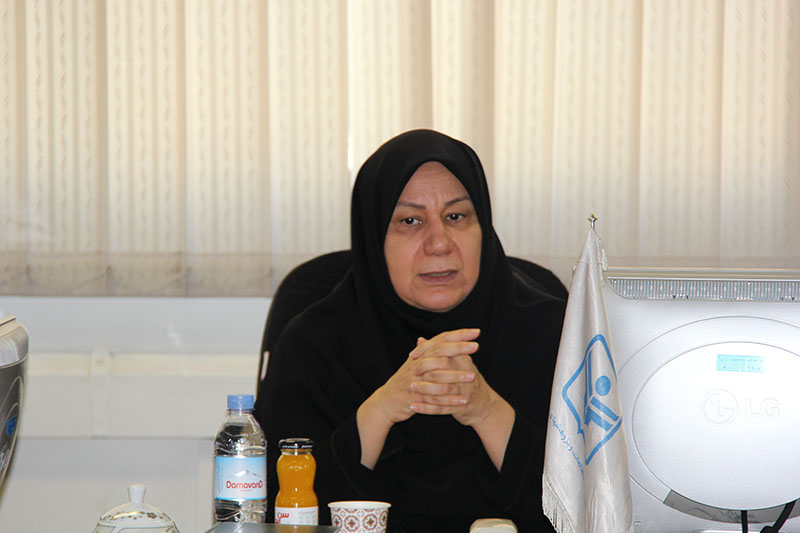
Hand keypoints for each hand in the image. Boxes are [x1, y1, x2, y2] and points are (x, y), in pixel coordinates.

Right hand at [356, 328, 479, 468]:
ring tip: (473, 376)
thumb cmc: (405, 382)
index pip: (440, 340)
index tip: (475, 332)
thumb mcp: (414, 364)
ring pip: (437, 376)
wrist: (385, 402)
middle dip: (458, 349)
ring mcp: (414, 381)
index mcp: (419, 355)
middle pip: (438, 352)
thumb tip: (433, 337)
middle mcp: (416, 365)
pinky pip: (434, 399)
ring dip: (456, 376)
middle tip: (476, 346)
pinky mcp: (414, 398)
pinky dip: (449, 401)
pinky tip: (463, 401)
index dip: (458, 335)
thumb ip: (426, 351)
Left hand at [411, 328, 515, 469]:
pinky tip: (413, 407)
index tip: (413, 355)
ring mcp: (464, 392)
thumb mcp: (458, 363)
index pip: (445, 351)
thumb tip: (420, 340)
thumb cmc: (468, 381)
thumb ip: (440, 351)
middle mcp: (466, 375)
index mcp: (464, 362)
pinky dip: (426, 408)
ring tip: (411, 388)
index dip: (427, 352)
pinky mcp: (461, 408)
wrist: (485, 406)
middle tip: (411, 371)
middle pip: (444, 369)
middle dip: (426, 369)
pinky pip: (441, 408)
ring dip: (425, 389)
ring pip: (442, 389)